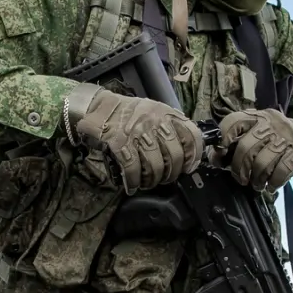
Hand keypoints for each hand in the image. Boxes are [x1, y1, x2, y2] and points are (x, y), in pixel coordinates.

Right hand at [67, 85, 203, 193]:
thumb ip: (170, 125)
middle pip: (174, 155)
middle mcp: (154, 122)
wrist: (99, 107)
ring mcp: (137, 133)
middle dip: (172, 173)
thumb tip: (185, 148)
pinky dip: (134, 181)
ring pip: (155, 165)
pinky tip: (133, 186)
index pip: (190, 135)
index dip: (194, 155)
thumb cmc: (127, 112)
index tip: (189, 167)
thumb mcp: (153, 111)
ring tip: (149, 183)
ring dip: (153, 180)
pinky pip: (133, 169)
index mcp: (165, 114)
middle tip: (167, 179)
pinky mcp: (120, 143)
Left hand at [218, 109, 292, 192]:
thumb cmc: (280, 137)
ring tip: (256, 184)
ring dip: (256, 178)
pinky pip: (282, 170)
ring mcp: (288, 137)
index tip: (220, 153)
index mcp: (259, 116)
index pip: (235, 121)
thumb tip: (217, 157)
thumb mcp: (262, 130)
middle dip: (239, 167)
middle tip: (240, 177)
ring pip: (263, 162)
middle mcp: (272, 124)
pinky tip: (271, 186)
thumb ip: (241, 139)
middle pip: (246, 147)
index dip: (223, 138)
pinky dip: (274, 182)